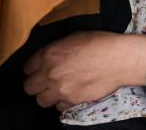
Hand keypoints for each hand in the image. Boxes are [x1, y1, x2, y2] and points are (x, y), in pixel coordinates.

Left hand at [23, 31, 145, 110]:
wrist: (119, 59)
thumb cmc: (100, 43)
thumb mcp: (74, 37)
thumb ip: (56, 48)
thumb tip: (49, 56)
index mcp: (49, 54)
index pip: (26, 67)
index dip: (33, 69)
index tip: (38, 69)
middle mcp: (50, 73)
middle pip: (28, 87)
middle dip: (36, 84)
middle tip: (46, 81)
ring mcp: (60, 89)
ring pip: (40, 100)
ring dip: (47, 95)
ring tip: (58, 89)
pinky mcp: (72, 101)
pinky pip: (58, 107)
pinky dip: (63, 102)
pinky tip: (71, 93)